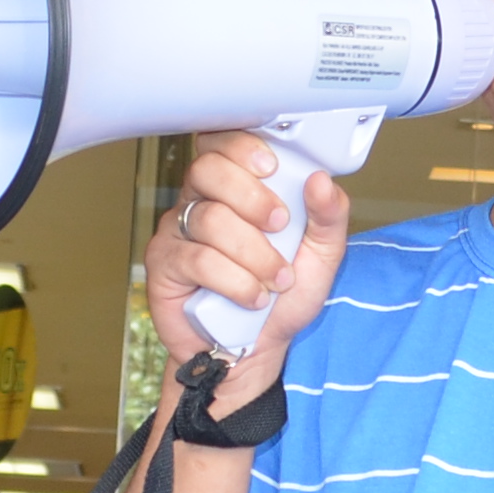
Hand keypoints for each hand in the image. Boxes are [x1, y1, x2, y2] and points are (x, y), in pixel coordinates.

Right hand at [144, 133, 349, 389]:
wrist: (254, 349)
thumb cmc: (280, 296)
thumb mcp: (320, 256)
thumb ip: (328, 217)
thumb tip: (321, 180)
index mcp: (233, 187)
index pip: (221, 143)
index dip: (242, 146)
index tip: (272, 166)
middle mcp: (199, 201)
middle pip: (208, 170)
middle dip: (252, 197)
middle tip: (281, 226)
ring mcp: (177, 232)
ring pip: (209, 218)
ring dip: (253, 252)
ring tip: (277, 279)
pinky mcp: (164, 266)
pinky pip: (197, 259)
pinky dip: (235, 280)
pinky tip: (253, 297)